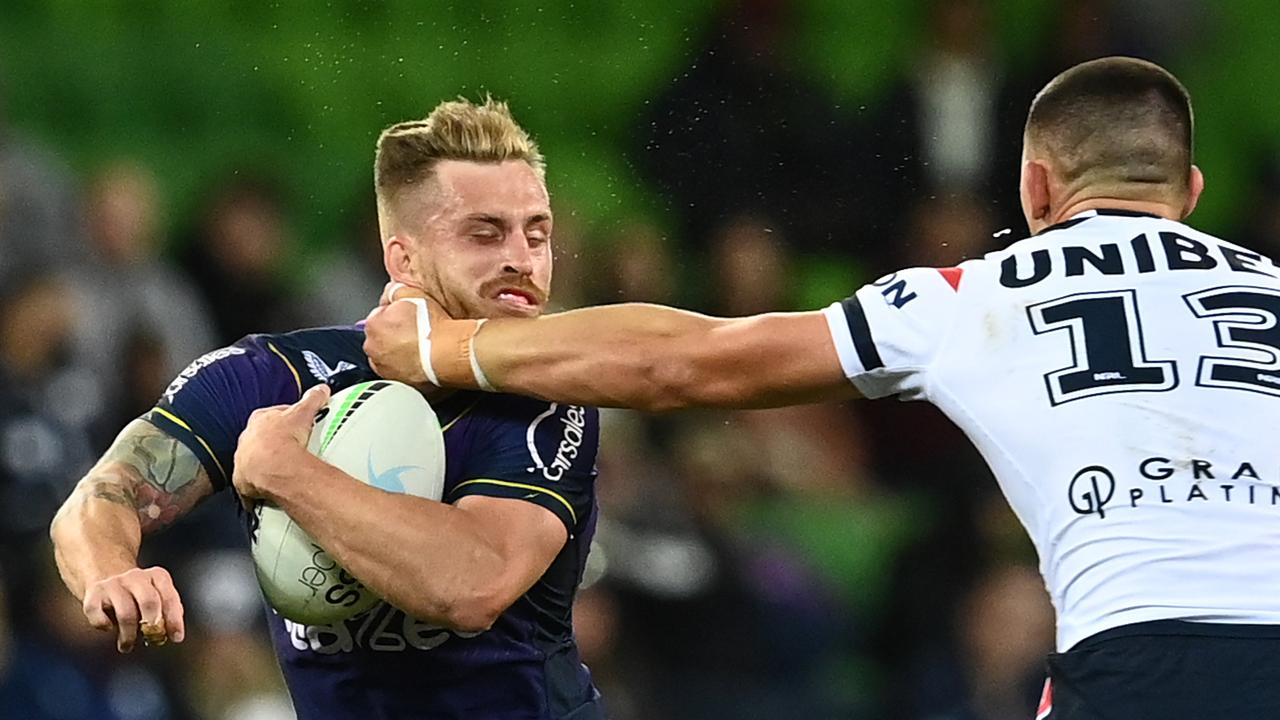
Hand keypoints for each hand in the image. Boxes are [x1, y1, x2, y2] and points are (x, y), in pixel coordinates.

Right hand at [83, 566, 184, 652]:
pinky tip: (108, 628)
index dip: (174, 620)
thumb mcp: (159, 596)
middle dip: (152, 625)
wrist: (107, 577)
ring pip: (125, 612)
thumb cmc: (138, 595)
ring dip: (129, 635)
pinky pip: (97, 613)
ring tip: (127, 645)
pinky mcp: (94, 593)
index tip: (176, 637)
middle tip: (152, 639)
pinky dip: (103, 625)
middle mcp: (136, 576)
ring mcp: (114, 584)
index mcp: (157, 576)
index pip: (169, 597)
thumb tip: (173, 631)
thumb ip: (170, 611)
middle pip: (149, 601)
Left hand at [233, 384, 330, 505]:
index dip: (285, 421)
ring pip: (255, 462)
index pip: (271, 417)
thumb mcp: (303, 411)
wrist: (274, 468)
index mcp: (258, 420)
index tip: (296, 425)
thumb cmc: (282, 439)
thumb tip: (320, 390)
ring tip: (285, 471)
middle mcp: (247, 440)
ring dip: (266, 466)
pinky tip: (274, 489)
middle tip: (292, 449)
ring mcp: (244, 461)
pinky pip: (252, 485)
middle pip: (262, 440)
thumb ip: (312, 399)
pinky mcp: (244, 482)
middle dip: (274, 444)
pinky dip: (261, 488)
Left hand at [364, 282, 433, 385]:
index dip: (396, 316)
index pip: (379, 316)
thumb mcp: (413, 295)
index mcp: (373, 325)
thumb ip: (395, 292)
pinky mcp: (397, 384)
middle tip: (416, 333)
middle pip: (381, 338)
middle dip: (394, 336)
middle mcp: (373, 348)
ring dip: (399, 354)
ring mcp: (384, 369)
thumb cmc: (433, 326)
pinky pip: (399, 374)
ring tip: (420, 349)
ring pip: (389, 358)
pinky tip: (422, 363)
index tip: (409, 318)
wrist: (448, 354)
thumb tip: (390, 293)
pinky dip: (407, 369)